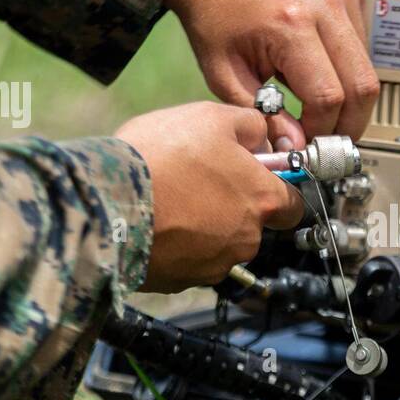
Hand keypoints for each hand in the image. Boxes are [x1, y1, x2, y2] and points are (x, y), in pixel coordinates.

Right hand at [115, 101, 303, 292]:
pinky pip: (189, 260)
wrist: (106, 203)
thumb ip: (249, 125)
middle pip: (254, 224)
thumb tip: (262, 135)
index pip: (294, 204)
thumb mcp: (210, 117)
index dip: (275, 186)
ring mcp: (215, 265)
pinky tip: (157, 221)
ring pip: (221, 243)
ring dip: (204, 225)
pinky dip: (178, 244)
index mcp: (262, 200)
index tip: (254, 174)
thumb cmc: (161, 156)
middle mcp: (247, 239)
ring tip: (171, 198)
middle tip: (201, 180)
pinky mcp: (182, 281)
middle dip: (234, 206)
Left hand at [165, 0, 379, 150]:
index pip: (328, 97)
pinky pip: (363, 43)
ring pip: (367, 67)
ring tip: (312, 96)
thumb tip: (295, 147)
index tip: (306, 142)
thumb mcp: (225, 74)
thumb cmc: (215, 14)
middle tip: (327, 138)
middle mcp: (326, 3)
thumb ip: (263, 115)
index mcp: (291, 23)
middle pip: (363, 86)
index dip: (320, 130)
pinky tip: (317, 64)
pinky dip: (347, 66)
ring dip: (347, 94)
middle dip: (348, 123)